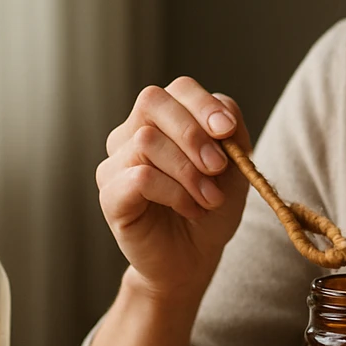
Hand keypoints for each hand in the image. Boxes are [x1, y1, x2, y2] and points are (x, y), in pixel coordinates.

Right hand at [95, 77, 251, 297]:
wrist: (195, 256)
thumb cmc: (211, 205)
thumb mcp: (235, 164)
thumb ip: (230, 131)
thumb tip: (220, 115)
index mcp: (163, 119)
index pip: (178, 89)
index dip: (204, 104)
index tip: (227, 131)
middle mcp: (132, 133)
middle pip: (152, 102)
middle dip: (193, 133)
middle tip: (219, 167)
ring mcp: (116, 163)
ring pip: (147, 140)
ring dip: (189, 172)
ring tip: (210, 199)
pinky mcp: (110, 194)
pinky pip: (139, 177)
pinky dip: (174, 192)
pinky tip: (190, 208)